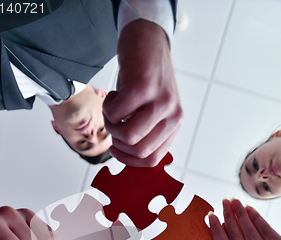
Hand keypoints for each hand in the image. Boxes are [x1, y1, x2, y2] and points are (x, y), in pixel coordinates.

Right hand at [103, 19, 182, 166]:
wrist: (147, 38)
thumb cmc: (144, 77)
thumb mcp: (151, 108)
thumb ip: (146, 131)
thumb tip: (127, 156)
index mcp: (174, 124)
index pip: (153, 159)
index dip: (129, 159)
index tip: (116, 150)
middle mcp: (172, 115)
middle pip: (139, 151)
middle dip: (118, 142)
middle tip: (113, 124)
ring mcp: (161, 101)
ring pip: (129, 137)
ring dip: (111, 126)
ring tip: (112, 109)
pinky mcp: (144, 87)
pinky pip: (116, 114)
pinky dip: (107, 107)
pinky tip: (114, 94)